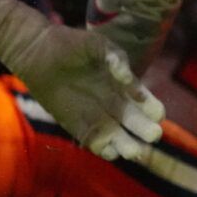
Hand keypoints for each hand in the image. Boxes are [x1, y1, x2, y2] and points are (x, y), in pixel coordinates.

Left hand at [2, 22, 165, 162]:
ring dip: (127, 145)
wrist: (39, 53)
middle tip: (152, 135)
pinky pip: (94, 142)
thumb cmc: (71, 45)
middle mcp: (113, 103)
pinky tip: (110, 151)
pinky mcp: (76, 125)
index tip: (157, 114)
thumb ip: (115, 58)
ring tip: (134, 151)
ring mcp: (96, 116)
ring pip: (118, 136)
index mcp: (123, 84)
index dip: (152, 108)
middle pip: (134, 122)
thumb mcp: (96, 44)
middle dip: (144, 130)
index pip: (143, 101)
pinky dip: (104, 149)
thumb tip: (128, 78)